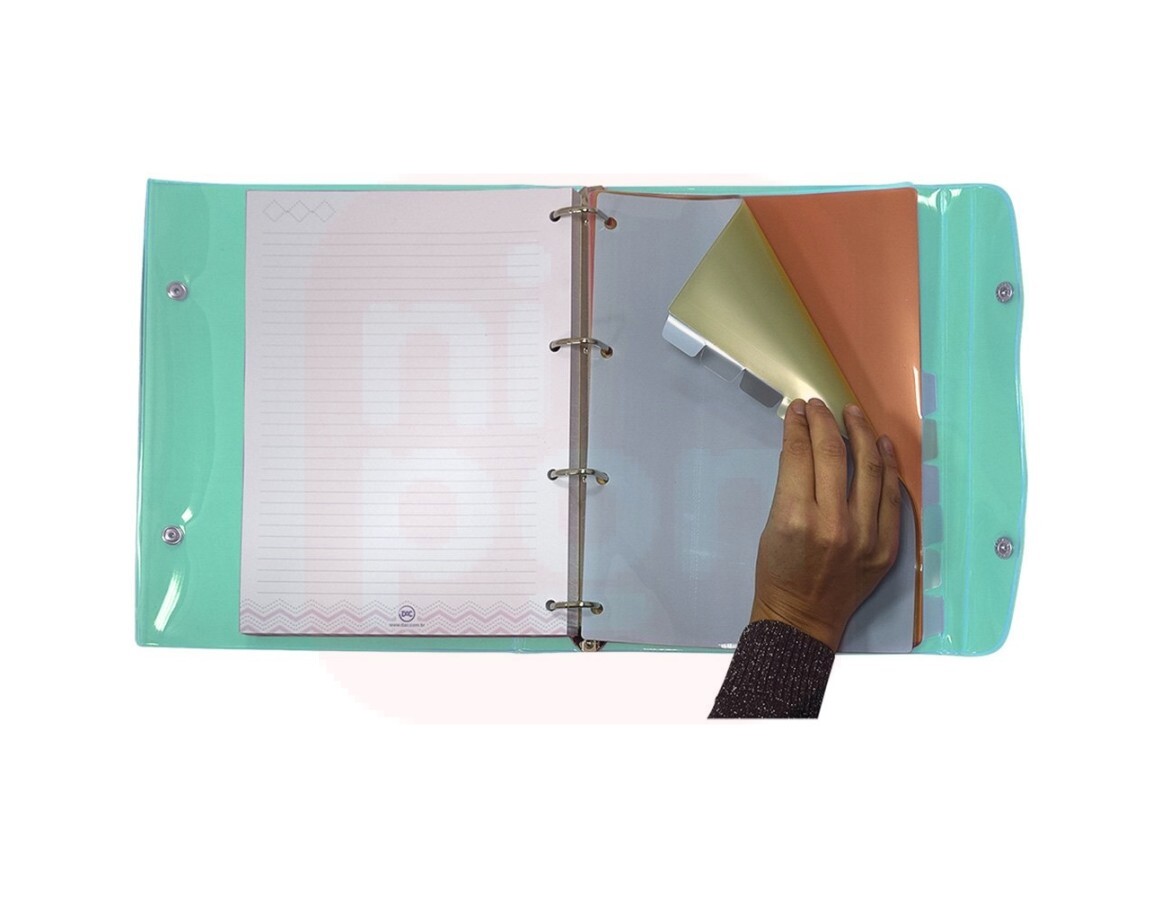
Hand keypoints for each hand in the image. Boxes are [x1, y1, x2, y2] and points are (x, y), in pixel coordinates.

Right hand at [751, 399, 902, 650]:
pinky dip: (888, 467)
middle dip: (824, 423)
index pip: (799, 456)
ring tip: (853, 414)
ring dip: (860, 435)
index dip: (799, 426)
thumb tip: (804, 446)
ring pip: (868, 469)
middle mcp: (833, 523)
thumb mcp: (770, 527)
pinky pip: (891, 497)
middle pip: (832, 455)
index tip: (798, 410)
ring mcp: (865, 535)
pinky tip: (881, 445)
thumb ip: (790, 487)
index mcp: (795, 518)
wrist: (802, 620)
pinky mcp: (886, 546)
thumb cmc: (777, 574)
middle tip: (820, 406)